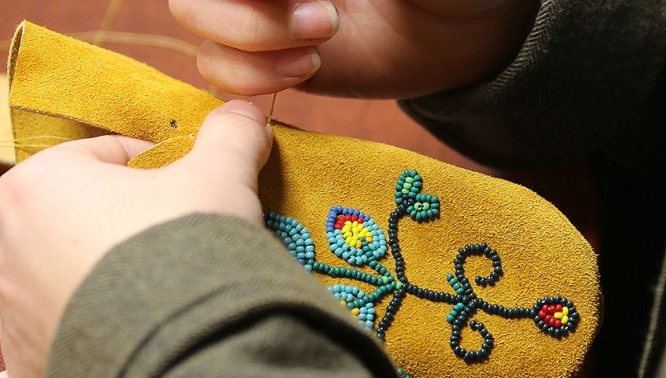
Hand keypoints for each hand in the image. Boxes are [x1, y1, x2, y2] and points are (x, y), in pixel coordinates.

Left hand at [0, 101, 272, 377]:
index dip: (155, 167)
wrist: (194, 342)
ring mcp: (14, 323)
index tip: (193, 187)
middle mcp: (9, 253)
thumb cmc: (190, 244)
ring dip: (73, 288)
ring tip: (133, 299)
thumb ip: (229, 136)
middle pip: (69, 225)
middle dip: (118, 228)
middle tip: (179, 241)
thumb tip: (245, 110)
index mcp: (39, 187)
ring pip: (37, 293)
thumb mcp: (221, 174)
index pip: (102, 159)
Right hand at [169, 0, 538, 96]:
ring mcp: (260, 10)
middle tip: (325, 21)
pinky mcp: (269, 60)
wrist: (468, 26)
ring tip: (320, 50)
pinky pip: (219, 70)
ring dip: (248, 41)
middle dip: (245, 13)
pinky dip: (249, 79)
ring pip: (197, 19)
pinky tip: (309, 70)